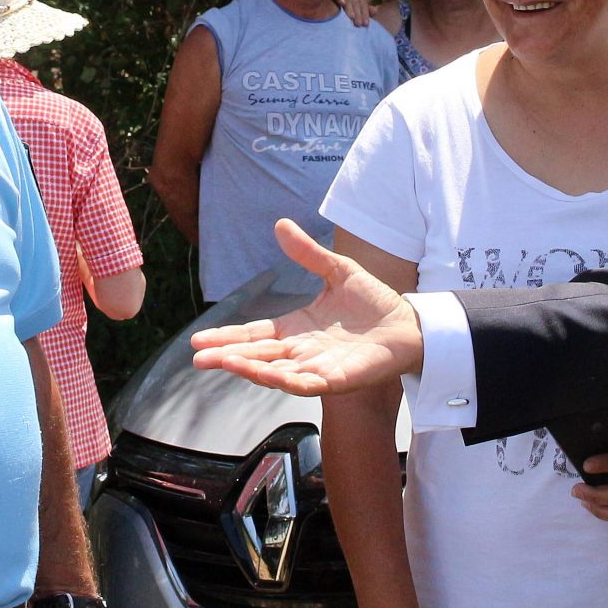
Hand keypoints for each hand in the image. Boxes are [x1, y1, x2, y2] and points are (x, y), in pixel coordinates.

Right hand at [191, 219, 422, 394]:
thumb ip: (308, 253)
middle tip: (197, 358)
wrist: (409, 323)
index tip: (199, 339)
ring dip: (250, 369)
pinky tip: (268, 376)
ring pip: (276, 373)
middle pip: (257, 356)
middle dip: (227, 357)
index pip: (255, 334)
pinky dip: (286, 381)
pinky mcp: (338, 379)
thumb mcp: (337, 270)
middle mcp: (301, 352)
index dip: (227, 337)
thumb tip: (280, 223)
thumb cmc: (374, 302)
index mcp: (296, 328)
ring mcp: (317, 367)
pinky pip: (307, 384)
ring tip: (226, 362)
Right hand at [330, 0, 372, 27]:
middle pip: (357, 3)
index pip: (364, 4)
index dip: (365, 14)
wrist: (330, 2)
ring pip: (348, 0)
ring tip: (352, 17)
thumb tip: (376, 10)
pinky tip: (342, 3)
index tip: (366, 24)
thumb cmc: (347, 8)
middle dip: (358, 14)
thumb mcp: (357, 9)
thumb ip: (367, 11)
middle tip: (358, 24)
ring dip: (350, 8)